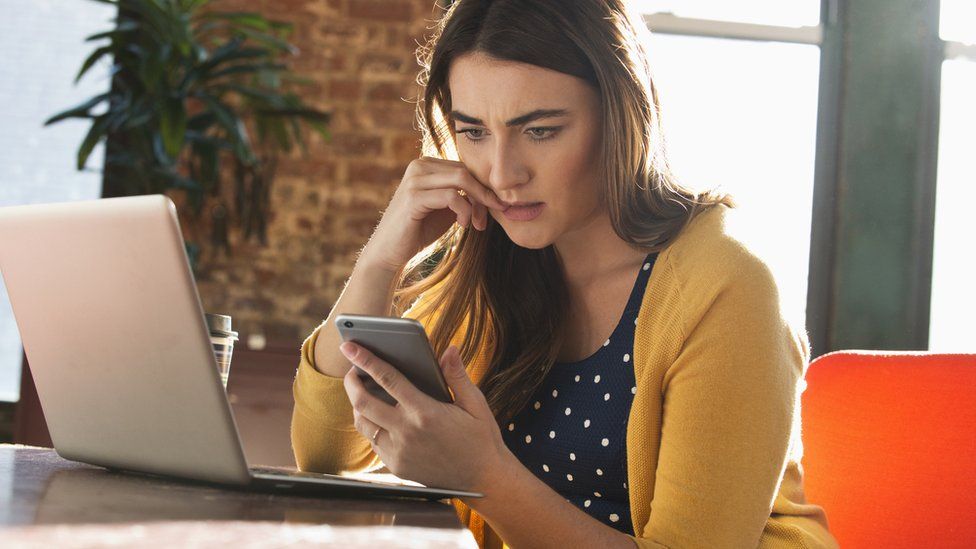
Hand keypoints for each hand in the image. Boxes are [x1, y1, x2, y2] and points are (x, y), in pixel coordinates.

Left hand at [339, 340, 510, 492]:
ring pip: (363, 424)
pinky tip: (378, 416)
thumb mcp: (475, 404)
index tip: (350, 347)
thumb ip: (457, 376)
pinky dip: (371, 426)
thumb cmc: (481, 438)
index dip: (366, 360)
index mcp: (426, 412)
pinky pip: (373, 442)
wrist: (482, 480)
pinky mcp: (396, 467)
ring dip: (357, 405)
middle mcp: (407, 433)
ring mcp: (398, 452)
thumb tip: (449, 350)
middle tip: (352, 370)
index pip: (388, 379)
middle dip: (351, 382)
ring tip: (362, 391)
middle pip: (363, 402)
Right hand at [358, 157, 508, 272]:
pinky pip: (451, 196)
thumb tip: (492, 190)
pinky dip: (464, 211)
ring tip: (476, 224)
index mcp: (426, 164)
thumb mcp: (446, 208)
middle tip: (489, 217)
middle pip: (466, 171)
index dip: (482, 187)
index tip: (493, 209)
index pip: (465, 167)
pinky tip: (463, 225)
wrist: (390, 251)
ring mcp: (415, 179)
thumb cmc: (419, 229)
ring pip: (462, 179)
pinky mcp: (414, 197)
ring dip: (476, 203)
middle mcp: (419, 165)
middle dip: (483, 194)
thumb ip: (464, 195)